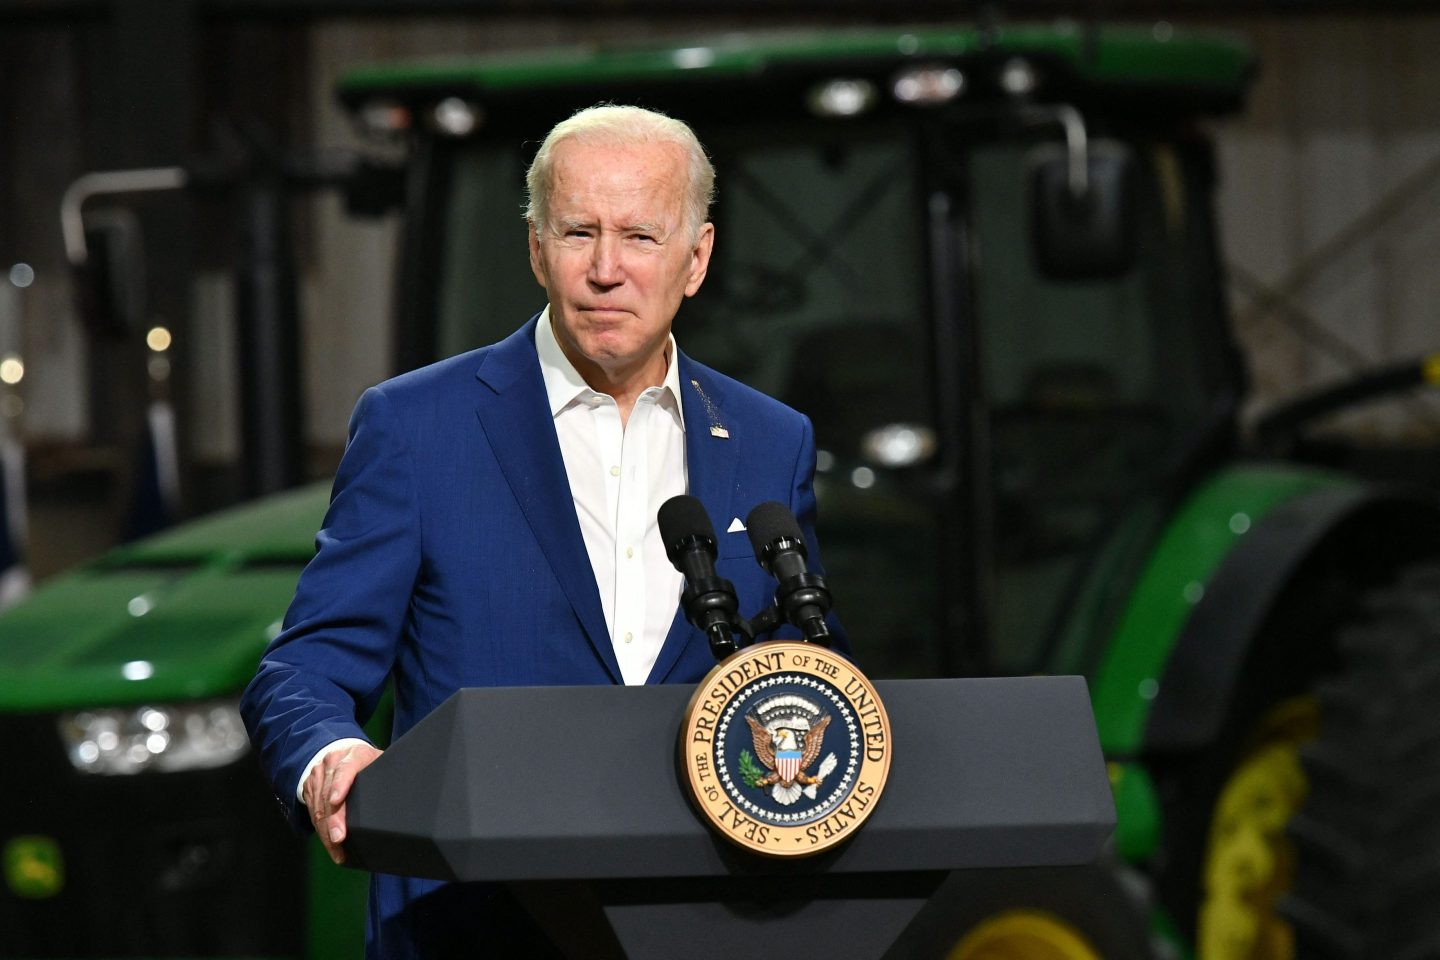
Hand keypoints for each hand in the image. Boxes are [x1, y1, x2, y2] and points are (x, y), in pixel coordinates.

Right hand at [303, 742, 383, 864]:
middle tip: (339, 840)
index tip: (337, 800)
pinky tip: (331, 845)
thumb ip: (388, 775)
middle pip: (329, 794)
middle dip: (333, 820)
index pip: (345, 769)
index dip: (340, 784)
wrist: (343, 752)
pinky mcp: (309, 787)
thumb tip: (409, 796)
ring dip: (326, 832)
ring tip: (338, 852)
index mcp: (355, 755)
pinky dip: (321, 831)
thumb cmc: (368, 763)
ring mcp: (318, 774)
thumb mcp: (380, 763)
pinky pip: (312, 811)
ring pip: (318, 806)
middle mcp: (333, 762)